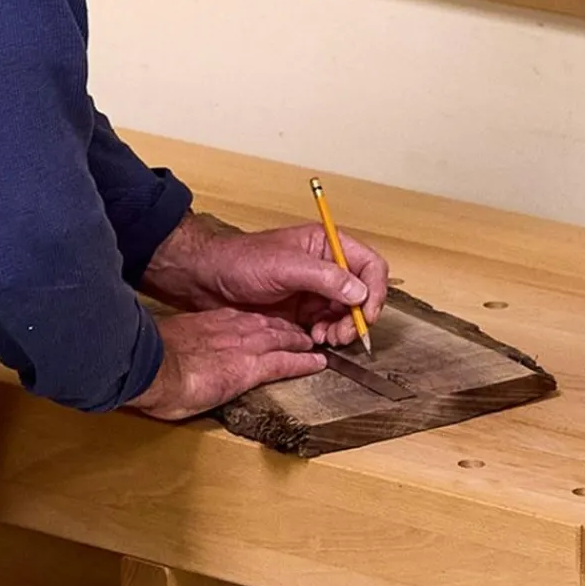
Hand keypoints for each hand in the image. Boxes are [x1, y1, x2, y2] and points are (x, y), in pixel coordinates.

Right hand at [127, 306, 326, 420]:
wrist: (152, 367)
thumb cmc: (151, 359)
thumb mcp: (168, 346)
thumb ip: (180, 349)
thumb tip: (175, 358)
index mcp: (211, 322)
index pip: (244, 319)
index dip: (261, 322)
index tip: (269, 326)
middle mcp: (232, 329)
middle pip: (269, 325)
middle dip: (288, 328)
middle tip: (304, 333)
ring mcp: (244, 347)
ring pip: (283, 339)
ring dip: (300, 341)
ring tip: (314, 344)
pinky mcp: (250, 369)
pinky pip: (285, 363)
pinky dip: (304, 362)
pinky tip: (318, 363)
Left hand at [142, 212, 388, 350]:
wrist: (208, 280)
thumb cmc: (241, 261)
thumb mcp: (286, 266)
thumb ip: (326, 277)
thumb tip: (360, 292)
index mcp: (327, 244)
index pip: (370, 265)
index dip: (375, 290)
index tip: (367, 313)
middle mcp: (326, 267)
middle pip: (363, 294)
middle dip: (358, 316)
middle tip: (342, 334)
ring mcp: (315, 291)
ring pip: (346, 314)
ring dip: (342, 329)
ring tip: (325, 338)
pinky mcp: (302, 312)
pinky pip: (326, 326)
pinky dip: (326, 336)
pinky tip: (312, 341)